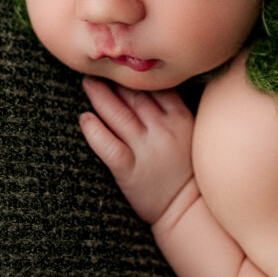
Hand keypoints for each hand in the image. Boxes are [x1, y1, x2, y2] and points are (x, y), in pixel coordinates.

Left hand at [79, 78, 195, 224]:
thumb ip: (176, 111)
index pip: (156, 88)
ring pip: (119, 116)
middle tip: (100, 67)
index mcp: (181, 119)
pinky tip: (84, 119)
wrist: (188, 210)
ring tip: (88, 83)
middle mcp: (164, 131)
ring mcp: (146, 150)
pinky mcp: (130, 171)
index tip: (123, 66)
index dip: (137, 76)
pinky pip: (108, 146)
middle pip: (134, 97)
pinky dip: (94, 131)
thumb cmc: (189, 172)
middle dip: (116, 80)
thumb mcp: (193, 135)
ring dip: (100, 96)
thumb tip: (153, 88)